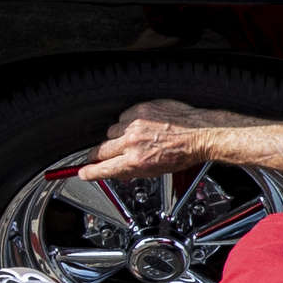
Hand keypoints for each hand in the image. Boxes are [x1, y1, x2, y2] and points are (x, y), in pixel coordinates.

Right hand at [65, 100, 238, 187]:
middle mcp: (133, 143)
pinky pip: (123, 117)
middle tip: (97, 156)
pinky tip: (143, 126)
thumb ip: (133, 170)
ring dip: (118, 136)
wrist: (200, 133)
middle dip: (97, 155)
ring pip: (112, 132)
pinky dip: (129, 121)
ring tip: (135, 138)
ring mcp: (135, 125)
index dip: (90, 172)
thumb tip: (118, 171)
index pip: (103, 169)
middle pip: (100, 150)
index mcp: (135, 162)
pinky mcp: (140, 110)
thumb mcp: (156, 171)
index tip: (82, 172)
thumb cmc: (183, 153)